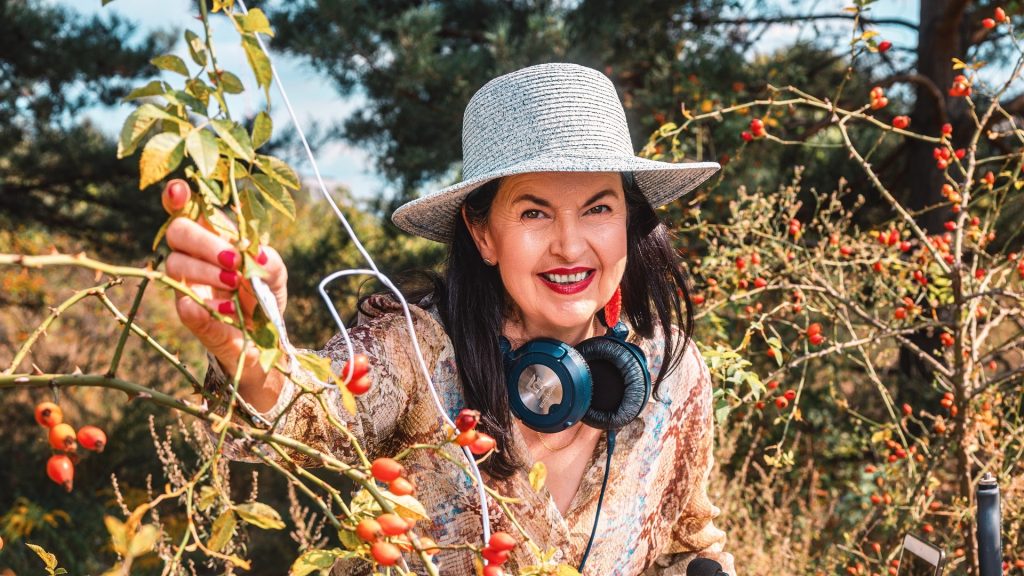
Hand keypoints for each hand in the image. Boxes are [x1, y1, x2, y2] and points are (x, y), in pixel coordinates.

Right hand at [162, 179, 288, 411]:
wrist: (267, 341)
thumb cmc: (265, 296)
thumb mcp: (275, 274)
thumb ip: (269, 260)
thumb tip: (255, 255)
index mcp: (213, 239)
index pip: (186, 211)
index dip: (178, 198)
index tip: (178, 190)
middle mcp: (194, 258)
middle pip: (177, 232)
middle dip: (205, 242)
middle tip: (233, 261)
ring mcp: (188, 286)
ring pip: (175, 265)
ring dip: (206, 272)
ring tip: (235, 285)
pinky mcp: (191, 318)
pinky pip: (184, 306)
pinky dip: (200, 305)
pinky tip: (224, 308)